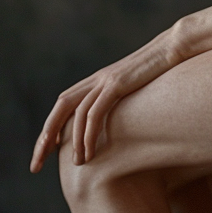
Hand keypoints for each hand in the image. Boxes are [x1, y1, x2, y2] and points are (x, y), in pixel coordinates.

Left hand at [29, 26, 185, 172]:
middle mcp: (98, 78)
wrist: (174, 47)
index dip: (51, 127)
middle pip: (61, 106)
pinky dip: (88, 134)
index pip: (64, 103)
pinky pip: (95, 112)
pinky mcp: (117, 83)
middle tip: (36, 165)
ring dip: (73, 142)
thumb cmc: (161, 69)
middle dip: (45, 137)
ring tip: (78, 165)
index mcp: (99, 79)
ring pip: (76, 113)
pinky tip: (91, 152)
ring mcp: (106, 79)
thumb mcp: (138, 86)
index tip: (44, 152)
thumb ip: (124, 98)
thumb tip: (120, 119)